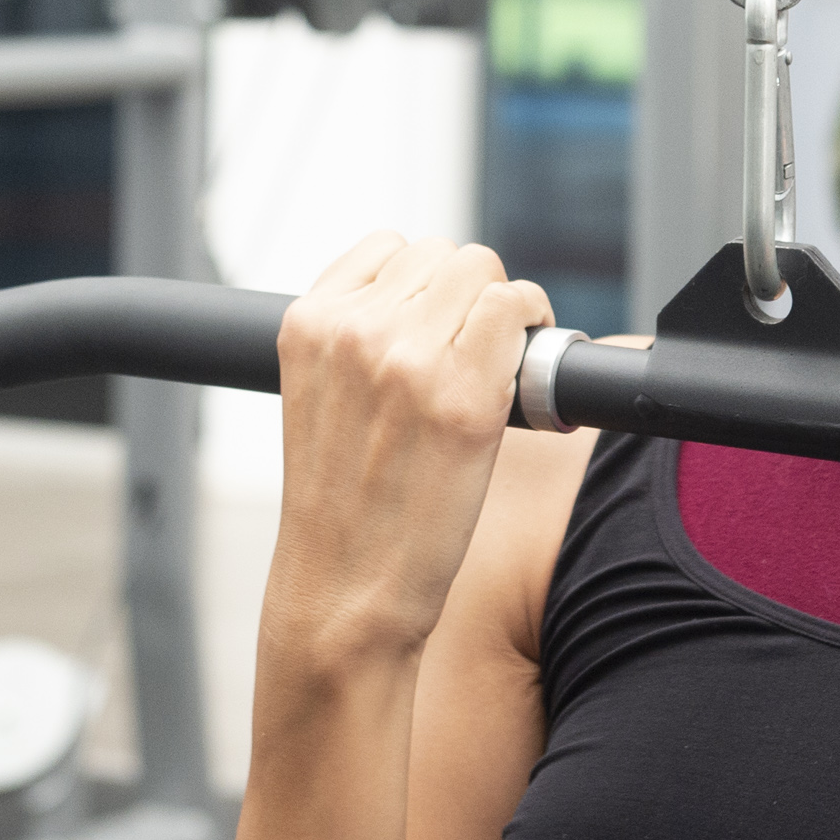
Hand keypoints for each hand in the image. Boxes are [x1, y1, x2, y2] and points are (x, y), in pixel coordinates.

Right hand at [260, 231, 551, 672]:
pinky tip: (524, 362)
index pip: (388, 249)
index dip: (423, 286)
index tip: (436, 326)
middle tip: (476, 349)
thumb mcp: (320, 399)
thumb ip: (357, 340)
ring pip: (482, 271)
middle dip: (466, 295)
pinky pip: (516, 307)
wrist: (344, 590)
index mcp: (307, 324)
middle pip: (442, 254)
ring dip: (501, 306)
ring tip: (500, 358)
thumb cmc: (343, 507)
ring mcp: (409, 359)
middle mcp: (354, 329)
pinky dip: (532, 322)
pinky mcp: (466, 395)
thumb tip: (436, 301)